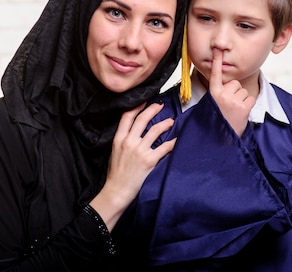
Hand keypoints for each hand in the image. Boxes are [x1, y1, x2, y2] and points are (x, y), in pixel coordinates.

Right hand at [90, 102, 174, 229]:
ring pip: (155, 130)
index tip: (144, 101)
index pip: (127, 117)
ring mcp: (139, 150)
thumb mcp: (114, 152)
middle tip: (160, 105)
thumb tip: (134, 131)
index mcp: (119, 139)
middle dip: (153, 109)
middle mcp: (129, 142)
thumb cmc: (116, 173)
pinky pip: (164, 147)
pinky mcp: (149, 160)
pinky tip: (177, 140)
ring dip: (165, 124)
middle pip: (142, 119)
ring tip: (171, 121)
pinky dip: (172, 142)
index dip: (137, 106)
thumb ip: (123, 140)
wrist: (117, 190)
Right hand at [208, 48, 255, 135]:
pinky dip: (248, 105)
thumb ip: (220, 93)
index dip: (217, 61)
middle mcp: (222, 95)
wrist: (221, 139)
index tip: (218, 49)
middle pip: (235, 83)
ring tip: (234, 111)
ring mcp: (232, 100)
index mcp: (213, 93)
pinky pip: (250, 98)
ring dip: (242, 100)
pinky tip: (241, 113)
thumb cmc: (219, 120)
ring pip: (244, 91)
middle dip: (236, 92)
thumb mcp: (213, 105)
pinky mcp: (243, 107)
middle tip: (230, 106)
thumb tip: (229, 85)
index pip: (215, 74)